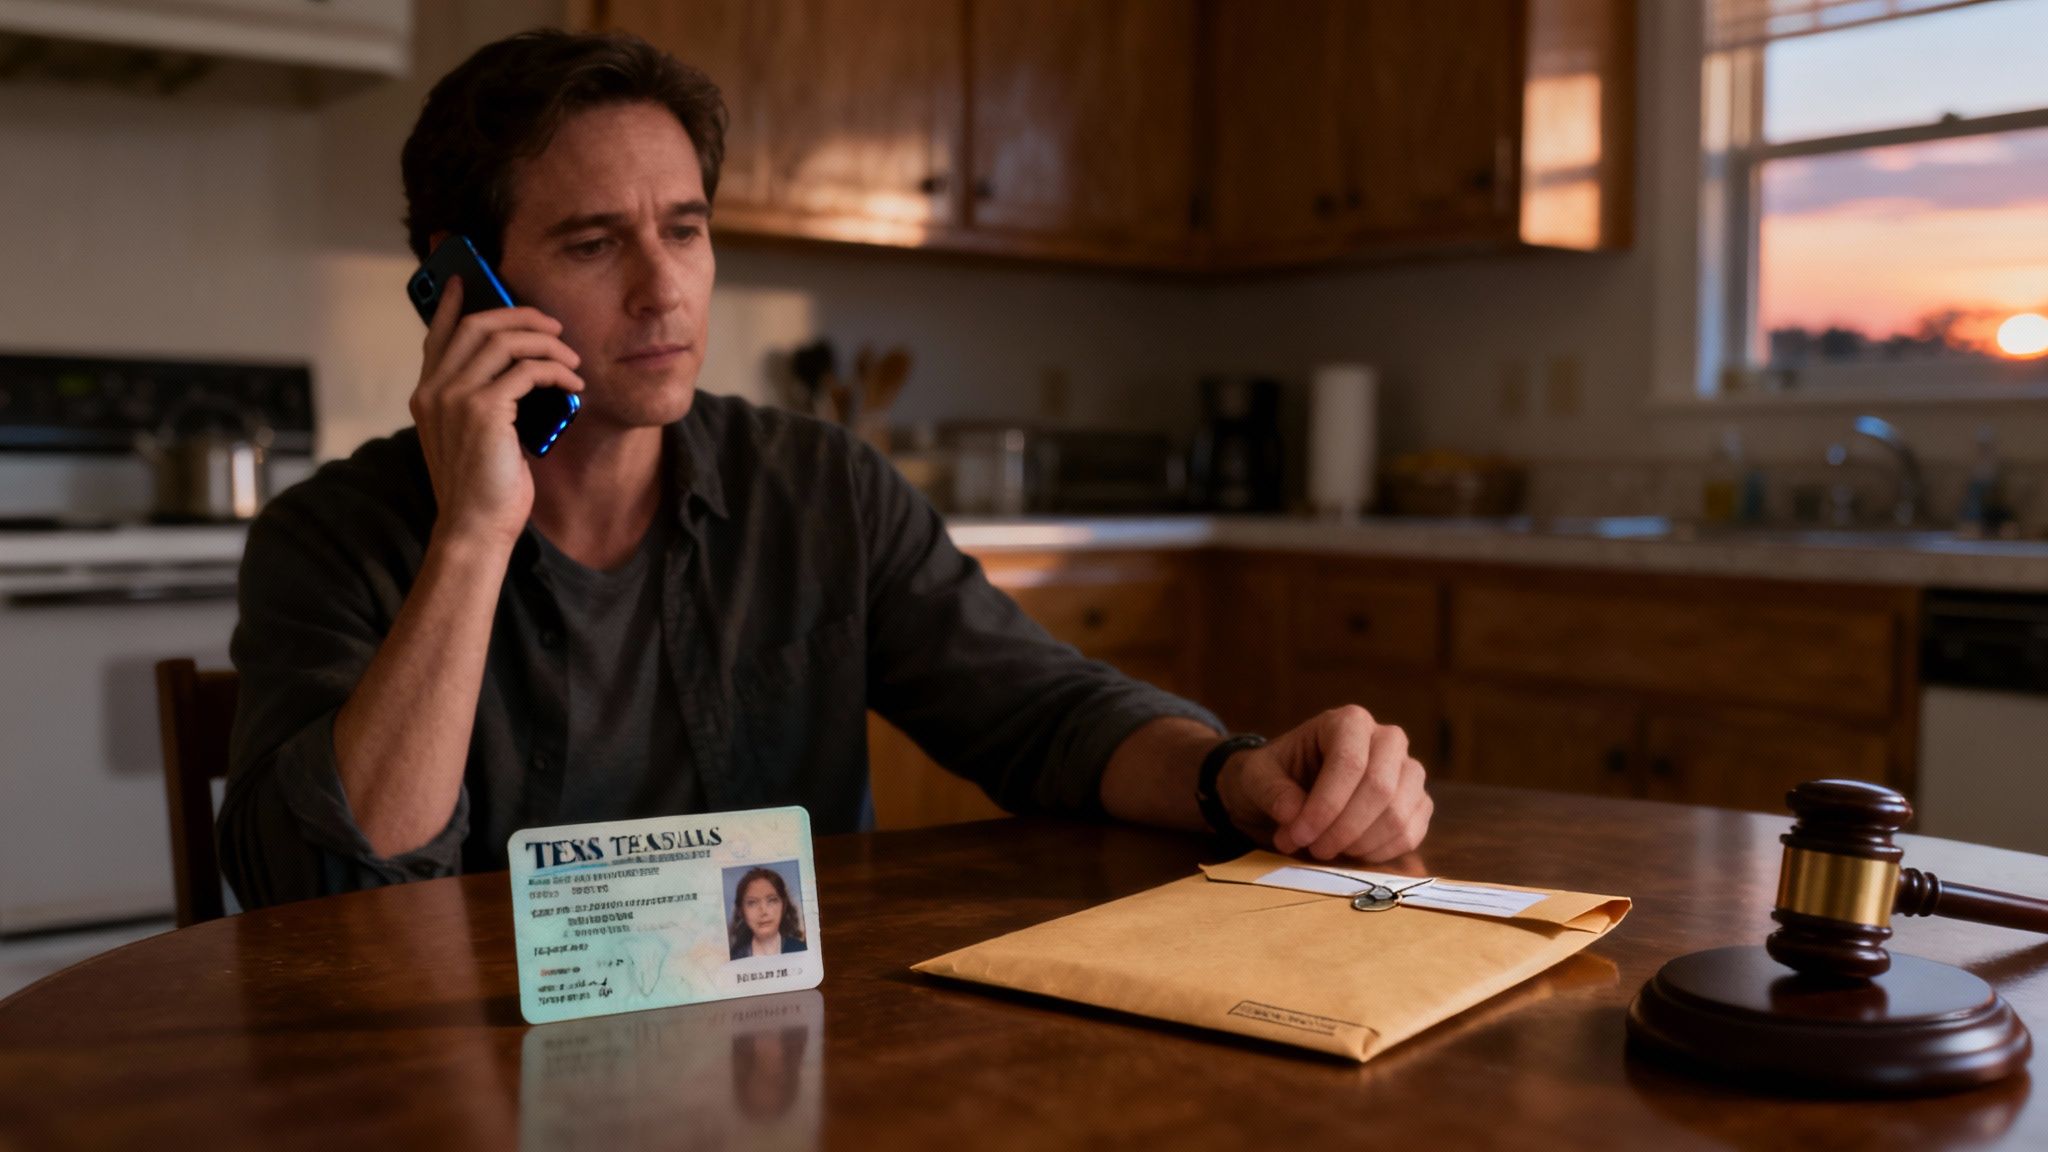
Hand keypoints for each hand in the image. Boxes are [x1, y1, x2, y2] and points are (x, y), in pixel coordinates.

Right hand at [411, 276, 584, 550]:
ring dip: (544, 342)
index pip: (436, 336)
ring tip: (571, 355)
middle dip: (518, 316)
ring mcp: (454, 398)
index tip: (463, 281)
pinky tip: (572, 380)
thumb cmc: (482, 489)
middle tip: (551, 323)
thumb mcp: (475, 438)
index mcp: (426, 396)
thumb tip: (520, 373)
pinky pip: (526, 370)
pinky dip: (554, 369)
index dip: (449, 305)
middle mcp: (433, 391)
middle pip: (474, 326)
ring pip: (502, 341)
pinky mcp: (483, 410)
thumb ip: (483, 403)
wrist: (474, 528)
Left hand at [1218, 706, 1431, 861]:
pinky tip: (1349, 853)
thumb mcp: (1255, 777)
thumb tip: (1292, 812)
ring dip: (1359, 844)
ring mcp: (1409, 772)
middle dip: (1343, 828)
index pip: (1350, 762)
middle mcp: (1387, 739)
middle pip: (1380, 788)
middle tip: (1312, 848)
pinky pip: (1410, 834)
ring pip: (1398, 814)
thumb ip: (1270, 791)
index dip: (1325, 805)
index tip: (1297, 835)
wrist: (1291, 788)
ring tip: (1324, 850)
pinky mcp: (1417, 803)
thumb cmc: (1275, 775)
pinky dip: (1378, 853)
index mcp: (1348, 722)